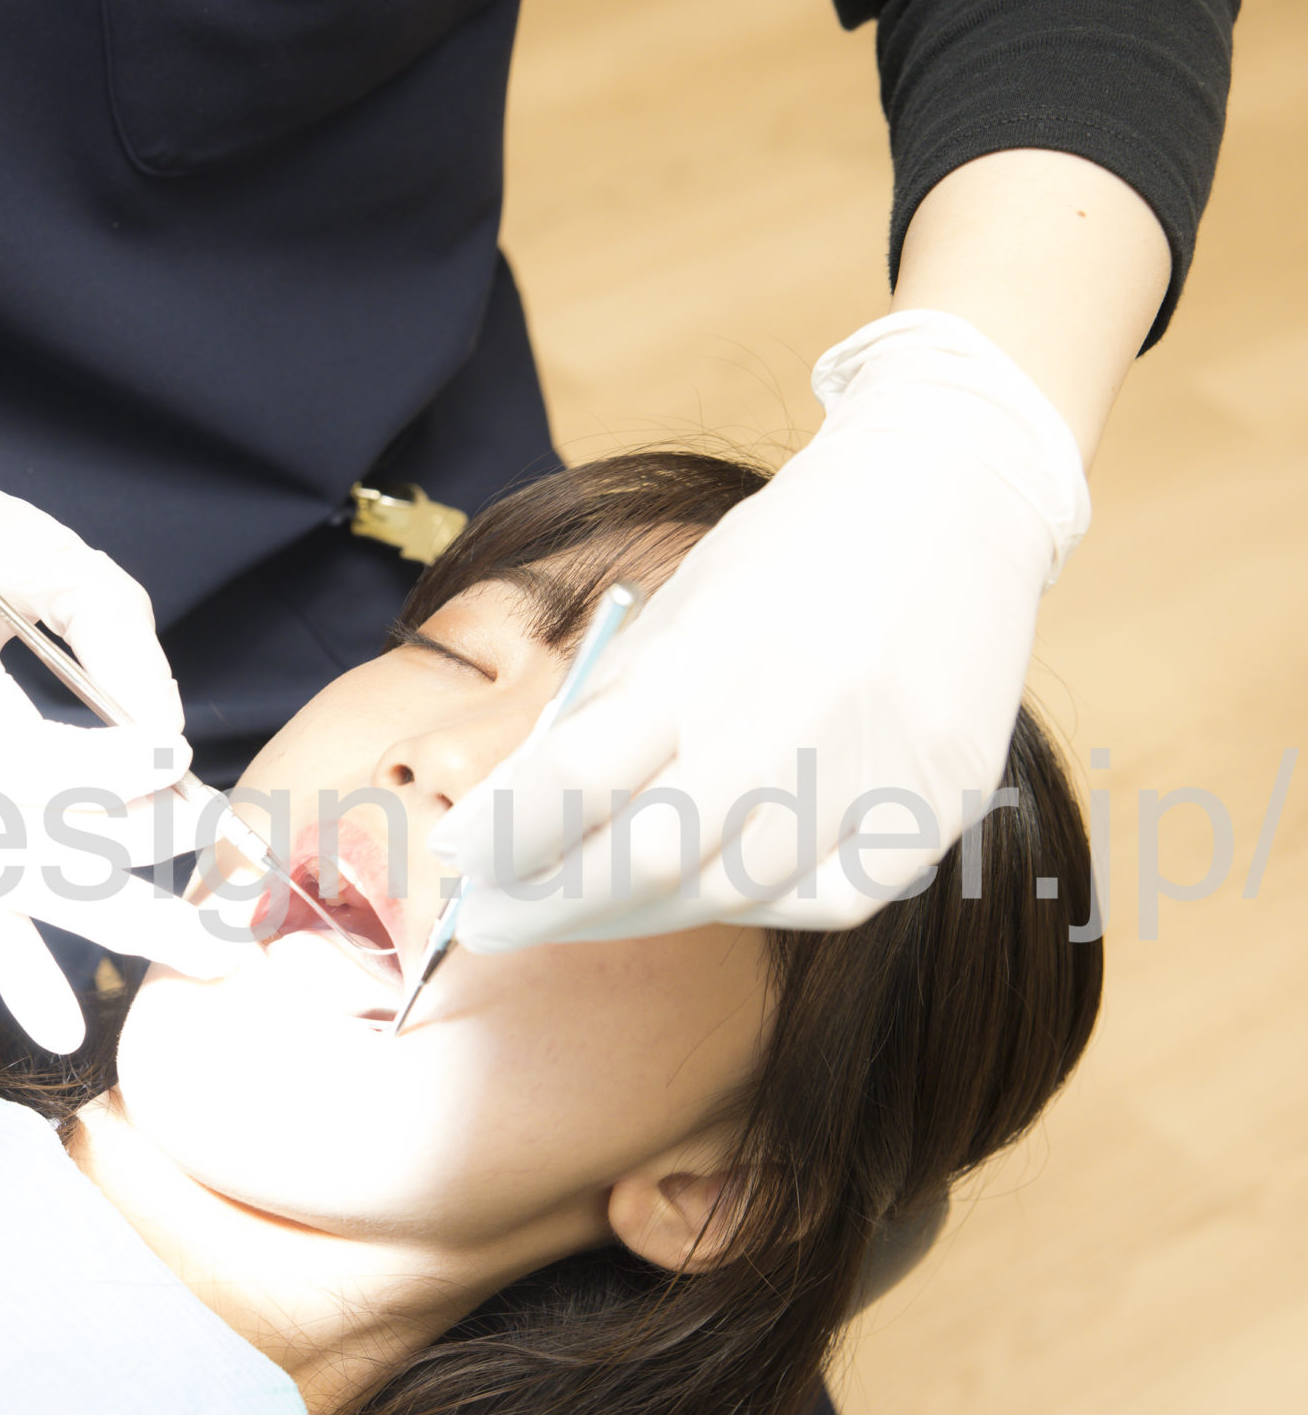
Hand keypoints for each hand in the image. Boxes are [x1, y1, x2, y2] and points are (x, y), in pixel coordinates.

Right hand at [0, 422, 251, 1048]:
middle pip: (30, 847)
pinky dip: (13, 976)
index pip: (24, 763)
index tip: (176, 759)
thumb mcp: (39, 546)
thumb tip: (172, 741)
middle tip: (231, 878)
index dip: (113, 774)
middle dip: (142, 870)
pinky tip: (60, 1031)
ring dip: (122, 919)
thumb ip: (116, 636)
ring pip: (19, 888)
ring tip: (217, 947)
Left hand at [433, 310, 1091, 947]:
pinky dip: (752, 903)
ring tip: (588, 902)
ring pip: (730, 894)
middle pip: (647, 860)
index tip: (463, 866)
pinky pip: (826, 900)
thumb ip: (590, 723)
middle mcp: (794, 713)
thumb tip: (495, 829)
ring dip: (639, 912)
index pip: (577, 781)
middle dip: (553, 904)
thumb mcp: (668, 614)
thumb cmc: (783, 558)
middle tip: (496, 919)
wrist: (952, 495)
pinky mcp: (940, 800)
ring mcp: (878, 766)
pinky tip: (710, 885)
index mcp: (704, 651)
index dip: (508, 841)